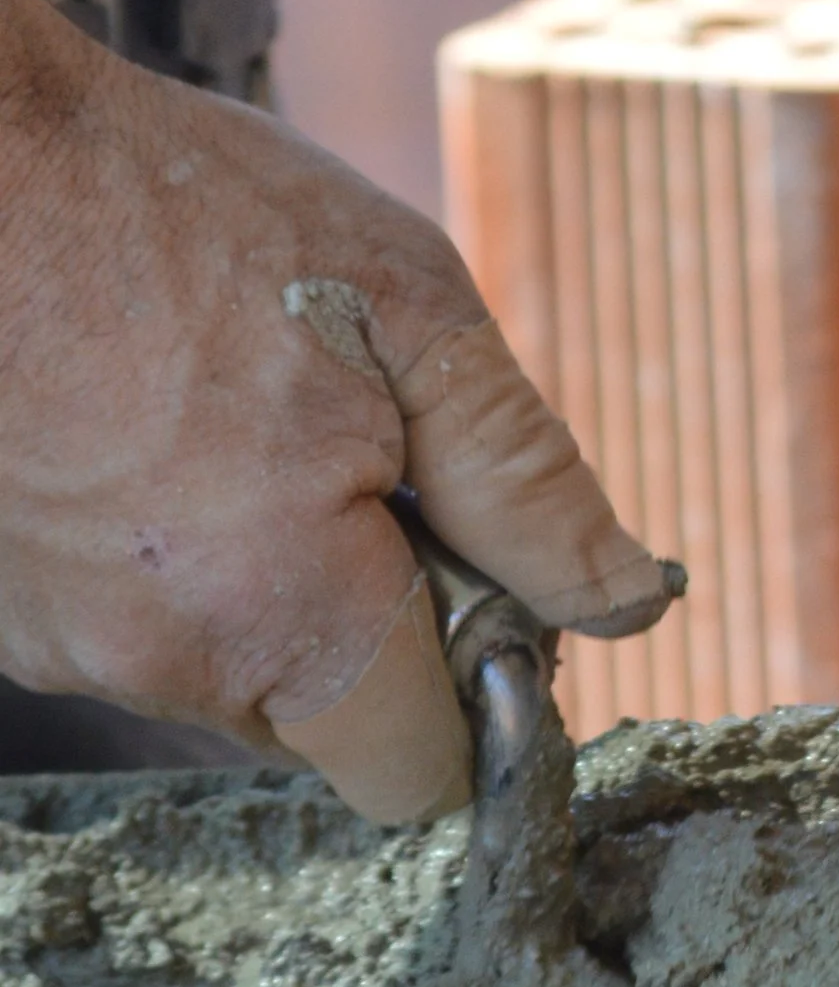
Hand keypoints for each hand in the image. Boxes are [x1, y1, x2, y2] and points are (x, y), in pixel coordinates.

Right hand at [0, 0, 676, 822]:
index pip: (422, 774)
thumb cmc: (189, 212)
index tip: (474, 564)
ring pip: (231, 663)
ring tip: (242, 410)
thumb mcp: (415, 318)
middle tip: (358, 448)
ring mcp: (54, 641)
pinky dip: (176, 545)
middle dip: (379, 613)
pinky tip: (160, 418)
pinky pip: (138, 615)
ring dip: (274, 571)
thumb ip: (529, 486)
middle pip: (330, 719)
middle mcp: (151, 661)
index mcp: (278, 613)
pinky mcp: (4, 602)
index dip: (481, 685)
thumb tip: (628, 601)